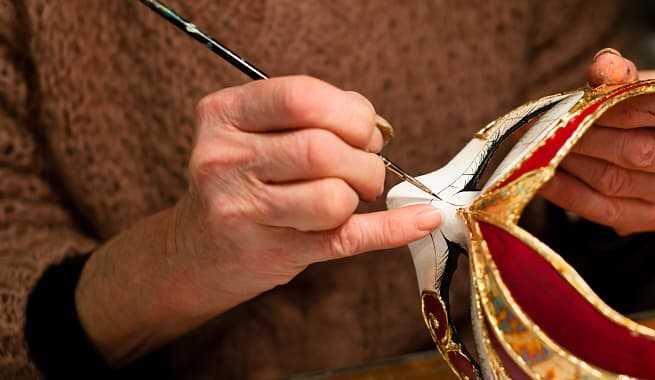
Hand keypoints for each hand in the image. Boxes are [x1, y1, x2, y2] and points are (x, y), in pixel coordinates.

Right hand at [179, 75, 441, 294]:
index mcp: (223, 115)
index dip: (349, 111)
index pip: (301, 97)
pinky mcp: (272, 254)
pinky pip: (347, 239)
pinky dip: (394, 229)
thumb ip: (310, 115)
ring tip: (353, 194)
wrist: (192, 250)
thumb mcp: (253, 132)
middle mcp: (226, 160)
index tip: (363, 128)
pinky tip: (421, 219)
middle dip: (363, 157)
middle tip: (365, 167)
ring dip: (361, 194)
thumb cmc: (240, 179)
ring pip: (333, 198)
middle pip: (322, 149)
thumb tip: (377, 127)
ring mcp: (245, 212)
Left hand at [541, 50, 654, 234]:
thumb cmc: (641, 101)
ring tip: (544, 150)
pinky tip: (545, 178)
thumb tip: (604, 71)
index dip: (627, 107)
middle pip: (640, 152)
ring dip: (574, 166)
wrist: (650, 136)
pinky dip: (570, 195)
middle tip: (551, 129)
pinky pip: (607, 210)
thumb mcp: (634, 77)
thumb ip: (618, 71)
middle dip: (588, 138)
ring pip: (618, 183)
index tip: (589, 102)